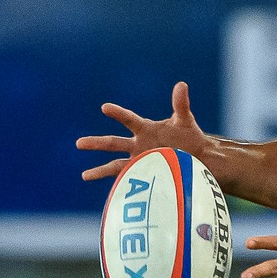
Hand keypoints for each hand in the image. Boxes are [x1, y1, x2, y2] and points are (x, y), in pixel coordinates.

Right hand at [74, 81, 210, 182]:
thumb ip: (180, 104)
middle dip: (96, 143)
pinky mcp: (144, 173)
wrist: (197, 156)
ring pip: (115, 165)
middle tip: (79, 143)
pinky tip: (110, 192)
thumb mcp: (184, 120)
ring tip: (84, 175)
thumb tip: (181, 84)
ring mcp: (139, 160)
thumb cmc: (189, 136)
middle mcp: (138, 144)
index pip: (129, 119)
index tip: (105, 107)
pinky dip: (119, 185)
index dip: (118, 114)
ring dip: (100, 170)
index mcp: (145, 128)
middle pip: (113, 143)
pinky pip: (128, 179)